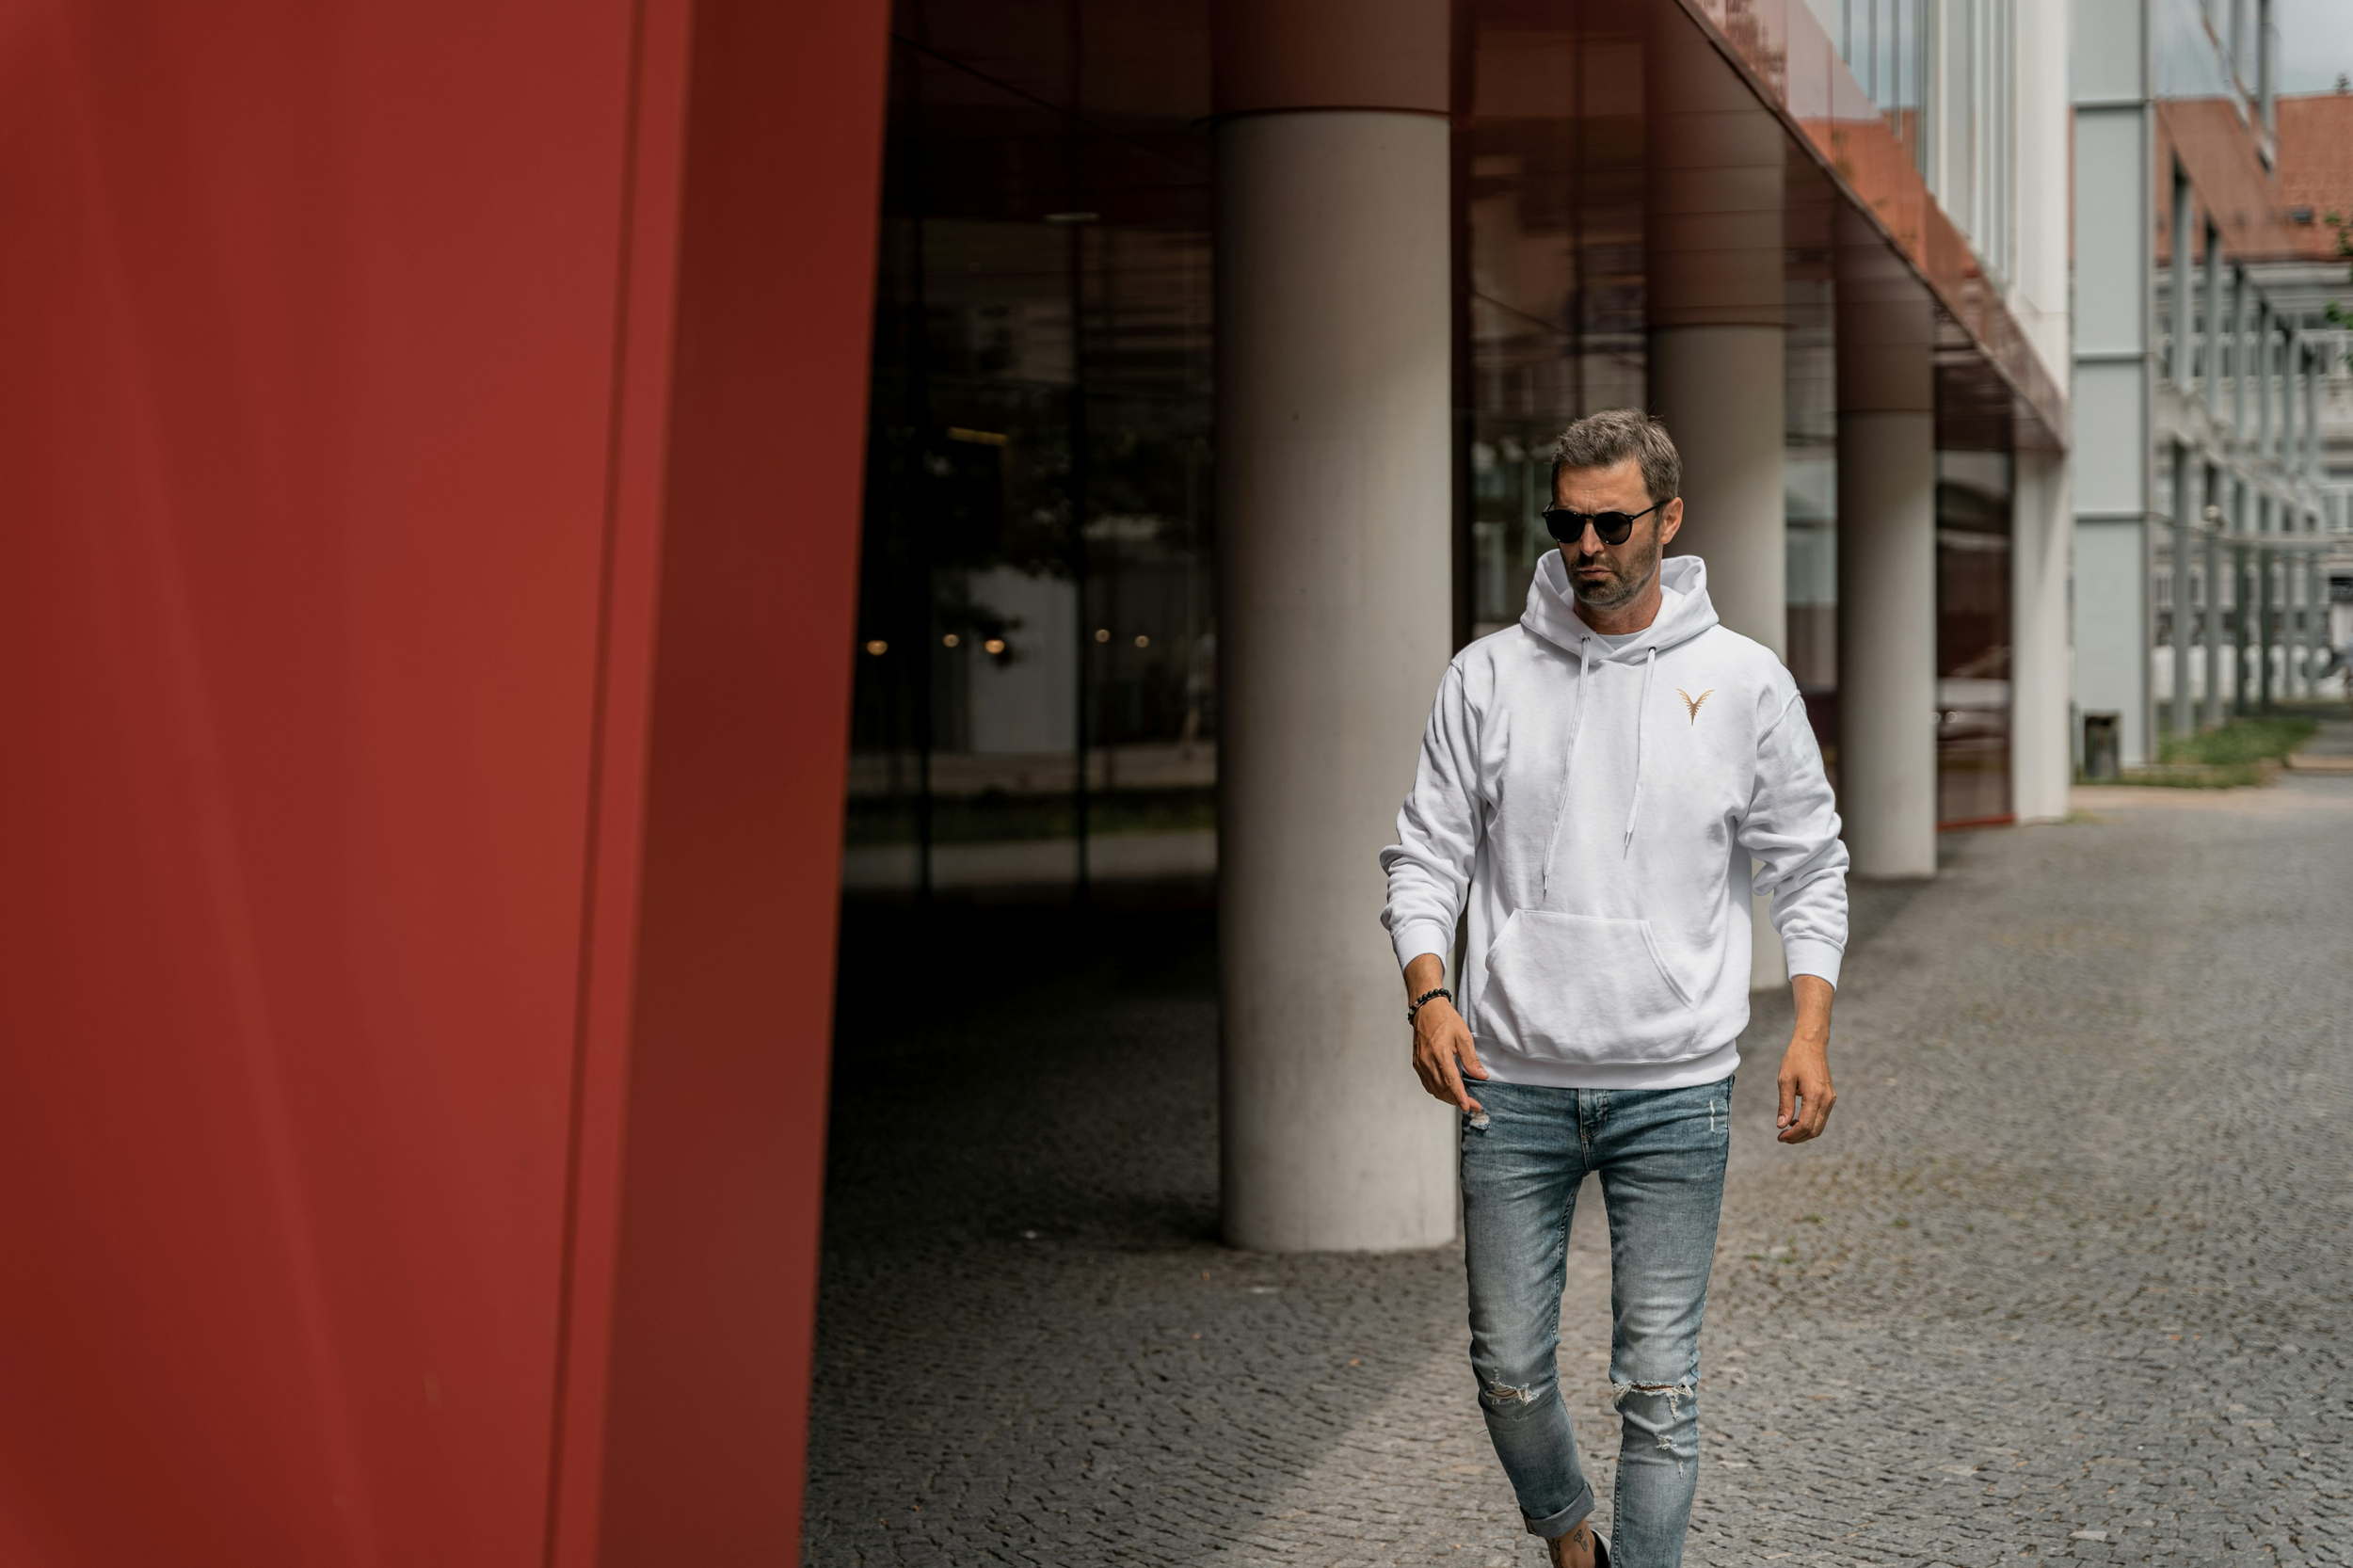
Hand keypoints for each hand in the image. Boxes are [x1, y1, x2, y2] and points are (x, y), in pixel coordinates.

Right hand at [1404, 954, 1486, 1113]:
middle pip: (1442, 1089)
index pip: (1451, 1081)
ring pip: (1434, 1089)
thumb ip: (1471, 1059)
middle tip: (1473, 1105)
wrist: (1426, 1009)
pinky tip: (1447, 1092)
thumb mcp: (1463, 1036)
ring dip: (1448, 1098)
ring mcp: (1420, 1063)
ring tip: (1462, 1100)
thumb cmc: (1445, 1019)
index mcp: (1439, 1053)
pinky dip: (1438, 1091)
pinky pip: (1427, 1083)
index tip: (1468, 1107)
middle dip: (1458, 1100)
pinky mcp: (1417, 1063)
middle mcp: (1427, 1060)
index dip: (1460, 1097)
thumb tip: (1481, 1076)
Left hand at [1776, 973, 1836, 1142]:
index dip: (1793, 1135)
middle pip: (1815, 1130)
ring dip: (1804, 1132)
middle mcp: (1827, 1099)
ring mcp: (1831, 1099)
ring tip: (1787, 1130)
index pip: (1806, 1125)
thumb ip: (1785, 1104)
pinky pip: (1822, 1117)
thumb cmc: (1795, 1059)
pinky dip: (1810, 1123)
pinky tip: (1796, 1120)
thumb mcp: (1785, 1080)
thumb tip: (1781, 1125)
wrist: (1811, 1044)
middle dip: (1799, 1137)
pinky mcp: (1830, 1097)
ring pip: (1820, 1125)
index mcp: (1816, 1095)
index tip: (1780, 1136)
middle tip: (1782, 1137)